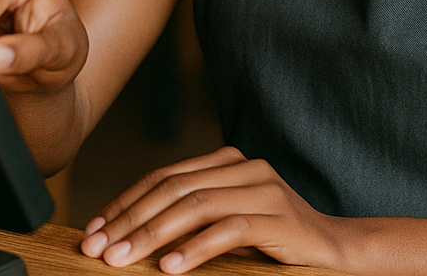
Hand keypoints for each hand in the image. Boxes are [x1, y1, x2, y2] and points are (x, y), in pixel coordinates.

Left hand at [79, 147, 348, 272]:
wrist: (333, 251)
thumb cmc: (271, 242)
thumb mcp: (224, 223)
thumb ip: (187, 217)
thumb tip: (123, 235)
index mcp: (226, 161)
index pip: (163, 176)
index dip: (124, 202)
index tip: (92, 230)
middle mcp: (243, 166)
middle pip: (173, 189)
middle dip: (129, 220)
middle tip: (97, 249)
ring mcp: (263, 189)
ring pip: (195, 206)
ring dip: (152, 236)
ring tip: (122, 260)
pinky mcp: (277, 216)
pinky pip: (228, 229)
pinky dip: (195, 249)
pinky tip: (170, 268)